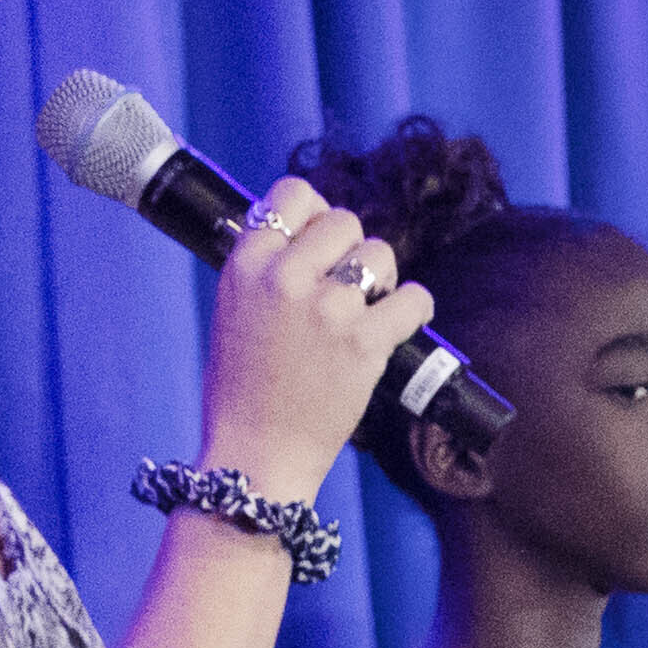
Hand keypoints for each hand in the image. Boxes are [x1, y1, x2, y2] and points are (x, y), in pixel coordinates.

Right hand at [194, 178, 440, 504]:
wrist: (255, 453)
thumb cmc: (242, 390)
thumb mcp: (233, 309)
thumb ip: (266, 269)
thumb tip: (309, 236)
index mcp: (247, 263)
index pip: (294, 194)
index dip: (315, 215)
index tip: (320, 242)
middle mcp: (285, 276)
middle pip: (345, 220)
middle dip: (351, 251)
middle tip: (346, 287)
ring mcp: (327, 308)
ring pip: (380, 253)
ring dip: (381, 279)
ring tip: (366, 311)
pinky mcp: (364, 342)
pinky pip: (413, 298)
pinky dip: (414, 308)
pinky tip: (399, 323)